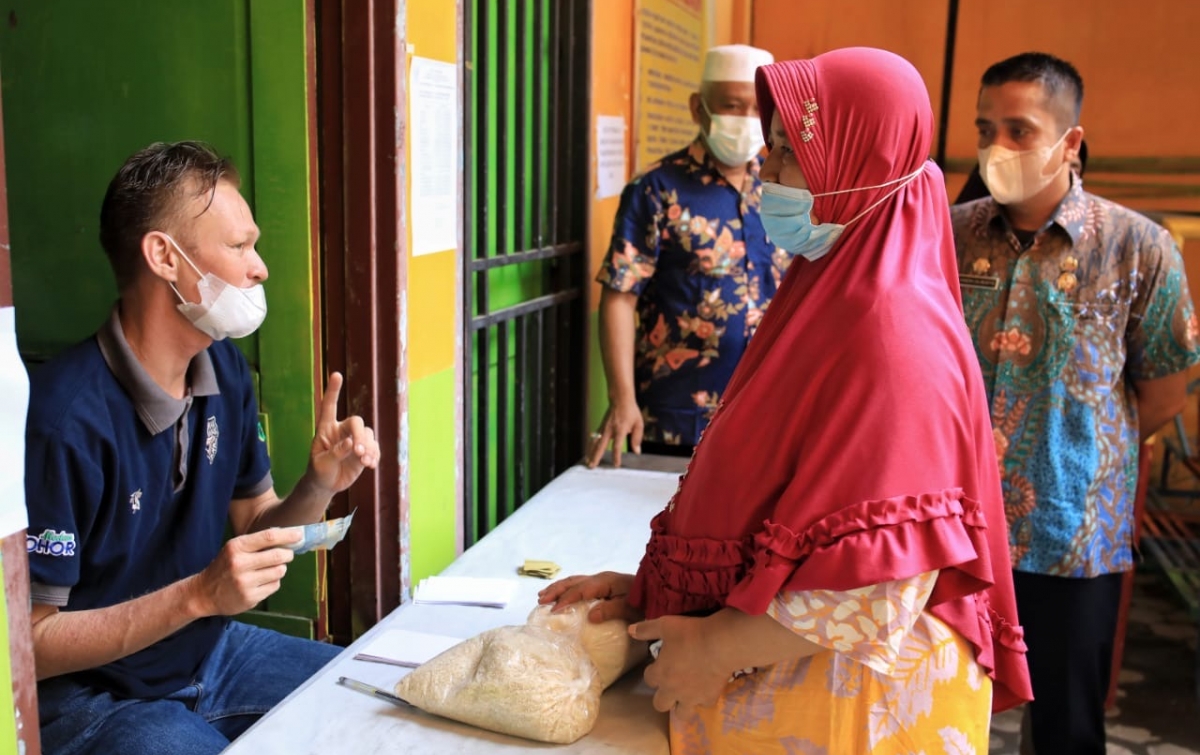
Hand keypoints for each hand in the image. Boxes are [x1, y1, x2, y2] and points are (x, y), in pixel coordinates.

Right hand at [192, 528, 300, 616]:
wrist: (204, 593)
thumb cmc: (225, 566)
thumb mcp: (235, 549)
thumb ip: (257, 543)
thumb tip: (287, 536)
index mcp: (236, 547)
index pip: (268, 537)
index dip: (288, 535)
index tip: (299, 535)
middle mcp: (240, 564)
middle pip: (278, 556)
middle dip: (288, 554)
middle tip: (287, 555)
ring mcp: (245, 582)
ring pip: (279, 572)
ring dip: (280, 569)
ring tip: (269, 570)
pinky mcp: (250, 598)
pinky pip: (274, 586)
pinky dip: (273, 583)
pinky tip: (261, 583)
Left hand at [308, 372, 379, 494]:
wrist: (326, 484)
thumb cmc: (319, 472)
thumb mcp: (321, 464)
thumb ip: (335, 453)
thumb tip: (350, 443)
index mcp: (326, 429)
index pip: (329, 407)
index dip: (333, 391)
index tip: (337, 375)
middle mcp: (342, 430)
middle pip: (356, 423)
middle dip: (360, 436)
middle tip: (359, 453)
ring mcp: (355, 440)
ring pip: (368, 435)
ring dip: (369, 448)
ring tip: (365, 462)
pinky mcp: (364, 451)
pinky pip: (374, 448)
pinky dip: (375, 456)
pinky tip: (370, 465)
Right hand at [537, 571, 642, 622]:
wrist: (663, 592)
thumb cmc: (647, 602)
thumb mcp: (631, 608)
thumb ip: (611, 610)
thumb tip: (590, 616)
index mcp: (605, 582)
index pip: (580, 590)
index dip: (565, 599)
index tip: (553, 611)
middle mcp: (601, 578)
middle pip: (573, 582)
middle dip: (556, 590)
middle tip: (541, 600)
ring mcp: (603, 581)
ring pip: (575, 582)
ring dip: (559, 588)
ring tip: (544, 596)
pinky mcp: (605, 585)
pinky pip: (581, 585)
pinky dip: (568, 589)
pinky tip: (564, 595)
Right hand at [586, 399, 643, 468]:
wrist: (620, 399)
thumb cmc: (631, 412)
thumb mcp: (638, 424)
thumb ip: (637, 439)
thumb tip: (637, 452)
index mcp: (620, 429)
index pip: (617, 446)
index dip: (616, 457)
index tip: (616, 465)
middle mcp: (610, 429)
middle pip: (600, 446)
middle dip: (596, 456)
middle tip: (592, 466)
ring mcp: (603, 428)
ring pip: (595, 442)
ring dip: (591, 452)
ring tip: (588, 462)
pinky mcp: (601, 427)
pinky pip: (594, 438)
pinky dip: (591, 446)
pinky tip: (589, 452)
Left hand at [632, 616, 729, 711]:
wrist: (720, 644)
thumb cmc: (690, 634)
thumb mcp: (665, 625)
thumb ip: (646, 629)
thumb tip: (629, 630)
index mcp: (660, 673)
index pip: (649, 679)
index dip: (652, 672)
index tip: (659, 665)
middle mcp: (673, 690)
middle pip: (660, 704)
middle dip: (662, 696)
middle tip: (671, 684)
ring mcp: (691, 697)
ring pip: (681, 714)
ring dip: (681, 706)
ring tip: (686, 695)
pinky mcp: (709, 698)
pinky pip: (704, 705)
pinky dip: (704, 699)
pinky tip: (706, 689)